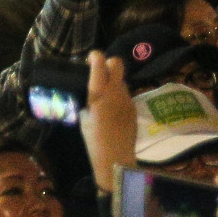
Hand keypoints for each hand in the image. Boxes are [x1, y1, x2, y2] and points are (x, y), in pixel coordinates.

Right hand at [82, 51, 135, 194]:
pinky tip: (112, 110)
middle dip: (107, 62)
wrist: (116, 159)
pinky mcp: (134, 108)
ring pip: (121, 80)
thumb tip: (89, 94)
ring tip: (104, 96)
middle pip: (117, 64)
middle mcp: (115, 92)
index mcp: (99, 93)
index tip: (89, 60)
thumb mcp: (83, 118)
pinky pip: (125, 94)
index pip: (99, 62)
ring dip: (113, 81)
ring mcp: (127, 99)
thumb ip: (87, 101)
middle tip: (99, 72)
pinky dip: (118, 95)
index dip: (94, 56)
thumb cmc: (94, 141)